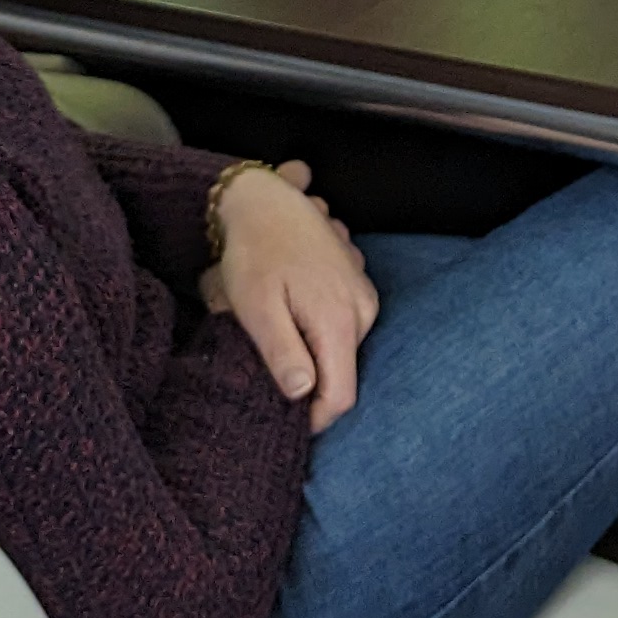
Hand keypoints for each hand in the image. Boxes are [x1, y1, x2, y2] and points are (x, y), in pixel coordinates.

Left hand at [201, 158, 377, 432]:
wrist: (264, 196)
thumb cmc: (254, 251)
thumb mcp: (256, 307)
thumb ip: (283, 353)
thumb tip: (302, 394)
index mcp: (339, 321)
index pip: (341, 397)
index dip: (312, 420)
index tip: (281, 420)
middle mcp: (362, 310)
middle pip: (340, 373)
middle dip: (304, 376)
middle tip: (261, 350)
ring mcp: (363, 294)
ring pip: (338, 348)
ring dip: (307, 346)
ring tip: (271, 316)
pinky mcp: (357, 283)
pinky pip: (340, 322)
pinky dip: (314, 323)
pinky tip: (287, 298)